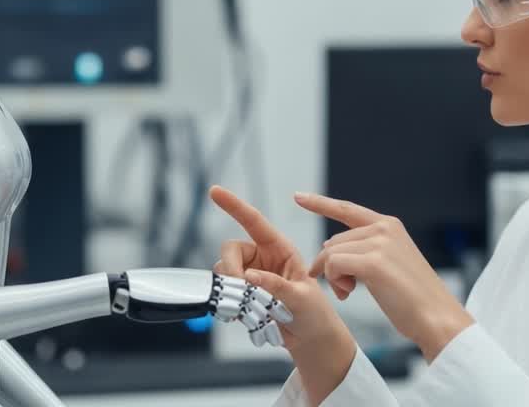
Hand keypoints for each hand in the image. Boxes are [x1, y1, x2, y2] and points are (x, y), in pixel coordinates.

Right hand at [211, 186, 356, 405]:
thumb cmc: (314, 313)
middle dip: (230, 269)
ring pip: (223, 273)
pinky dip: (230, 305)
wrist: (310, 339)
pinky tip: (247, 316)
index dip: (234, 205)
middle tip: (240, 291)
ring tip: (255, 309)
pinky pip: (223, 293)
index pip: (254, 221)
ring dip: (233, 292)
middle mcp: (260, 259)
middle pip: (230, 250)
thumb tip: (250, 277)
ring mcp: (249, 277)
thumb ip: (276, 285)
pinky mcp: (241, 296)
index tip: (214, 191)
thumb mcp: (301, 297)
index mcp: (279, 248)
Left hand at [298, 192, 475, 362]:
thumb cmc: (414, 299)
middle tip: (345, 291)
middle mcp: (384, 228)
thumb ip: (365, 250)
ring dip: (333, 278)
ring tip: (349, 293)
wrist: (437, 318)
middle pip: (333, 242)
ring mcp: (379, 243)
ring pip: (331, 254)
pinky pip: (334, 266)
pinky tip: (349, 293)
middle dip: (331, 267)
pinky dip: (335, 281)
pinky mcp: (373, 262)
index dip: (320, 203)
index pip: (347, 209)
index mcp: (390, 225)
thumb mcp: (391, 263)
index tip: (298, 196)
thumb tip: (329, 247)